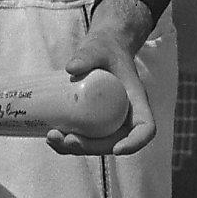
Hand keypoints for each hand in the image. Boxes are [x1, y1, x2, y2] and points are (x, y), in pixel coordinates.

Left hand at [48, 0, 155, 157]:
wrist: (100, 49)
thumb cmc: (104, 48)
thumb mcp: (98, 47)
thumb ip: (87, 54)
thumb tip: (70, 67)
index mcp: (136, 101)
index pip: (145, 128)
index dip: (134, 143)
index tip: (117, 149)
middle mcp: (125, 116)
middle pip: (115, 142)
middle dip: (91, 147)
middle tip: (66, 140)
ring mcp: (109, 121)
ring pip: (97, 144)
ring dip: (75, 149)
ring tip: (51, 138)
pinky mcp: (93, 121)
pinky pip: (85, 137)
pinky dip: (68, 142)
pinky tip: (51, 138)